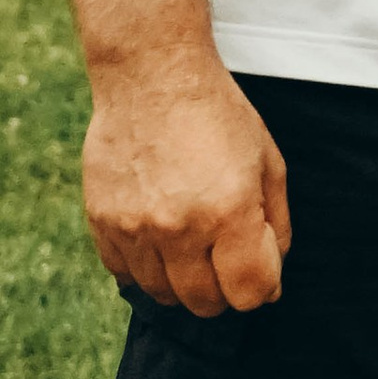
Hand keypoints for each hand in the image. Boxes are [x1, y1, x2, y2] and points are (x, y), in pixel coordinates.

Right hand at [82, 54, 289, 315]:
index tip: (260, 270)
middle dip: (224, 292)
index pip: (249, 293)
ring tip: (193, 250)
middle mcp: (179, 226)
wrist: (153, 75)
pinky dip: (145, 269)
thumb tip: (270, 276)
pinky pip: (124, 272)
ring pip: (162, 293)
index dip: (261, 288)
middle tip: (226, 263)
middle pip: (204, 302)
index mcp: (229, 212)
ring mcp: (135, 226)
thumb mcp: (268, 162)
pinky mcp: (102, 220)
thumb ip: (275, 224)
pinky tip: (160, 242)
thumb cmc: (218, 116)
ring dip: (183, 284)